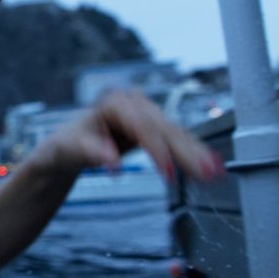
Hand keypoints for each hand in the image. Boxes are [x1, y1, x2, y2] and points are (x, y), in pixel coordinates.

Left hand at [31, 90, 221, 182]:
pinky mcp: (154, 129)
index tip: (167, 172)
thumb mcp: (68, 150)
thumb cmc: (64, 147)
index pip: (141, 127)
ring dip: (196, 154)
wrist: (67, 147)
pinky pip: (177, 141)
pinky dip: (193, 155)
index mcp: (114, 104)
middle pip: (165, 129)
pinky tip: (211, 166)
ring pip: (176, 135)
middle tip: (204, 173)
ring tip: (215, 172)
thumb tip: (111, 161)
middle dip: (186, 152)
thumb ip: (89, 152)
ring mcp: (146, 115)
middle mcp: (134, 105)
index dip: (157, 150)